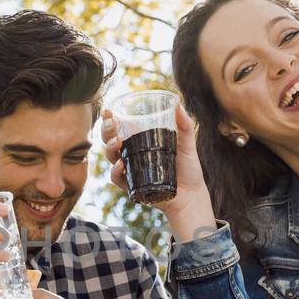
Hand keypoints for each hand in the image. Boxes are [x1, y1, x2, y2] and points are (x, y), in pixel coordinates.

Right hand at [101, 102, 215, 240]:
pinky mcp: (132, 186)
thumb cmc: (189, 169)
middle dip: (106, 131)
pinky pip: (118, 179)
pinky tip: (121, 165)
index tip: (108, 110)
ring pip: (111, 157)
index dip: (110, 119)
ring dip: (109, 148)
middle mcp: (133, 155)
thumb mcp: (187, 144)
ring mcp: (131, 170)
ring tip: (117, 142)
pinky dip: (116, 172)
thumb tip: (178, 103)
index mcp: (141, 142)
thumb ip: (184, 125)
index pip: (120, 128)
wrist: (192, 195)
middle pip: (110, 140)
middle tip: (112, 124)